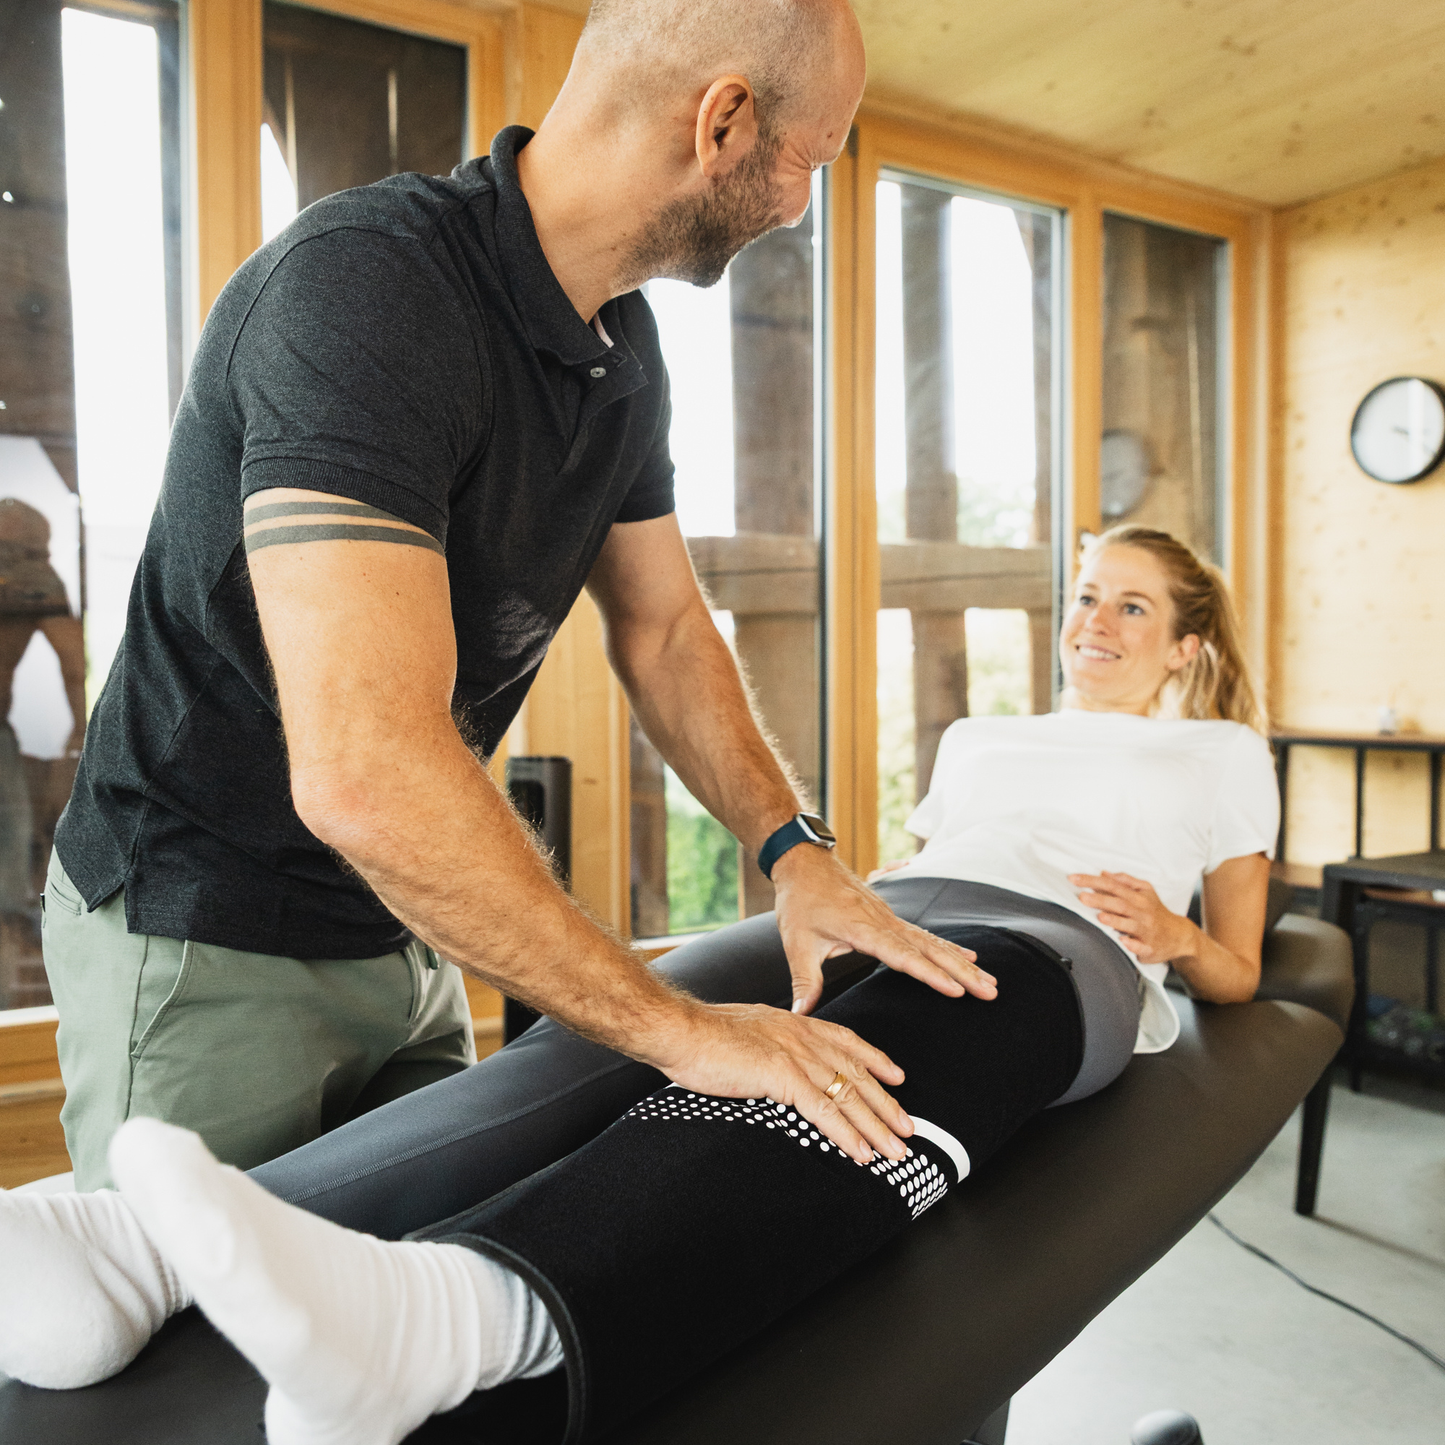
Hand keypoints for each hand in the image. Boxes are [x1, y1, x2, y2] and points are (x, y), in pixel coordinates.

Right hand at [659, 998, 911, 1162]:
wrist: (680, 1030)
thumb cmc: (702, 1036)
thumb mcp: (747, 1035)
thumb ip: (769, 1048)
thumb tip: (774, 1066)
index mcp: (794, 1024)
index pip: (847, 1041)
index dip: (875, 1060)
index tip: (896, 1077)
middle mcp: (802, 1035)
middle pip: (856, 1072)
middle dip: (886, 1103)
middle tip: (908, 1127)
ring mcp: (794, 1054)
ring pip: (847, 1094)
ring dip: (875, 1126)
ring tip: (897, 1150)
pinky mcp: (781, 1075)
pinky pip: (823, 1110)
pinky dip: (846, 1134)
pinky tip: (861, 1152)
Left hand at [771, 844, 997, 1015]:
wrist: (805, 863)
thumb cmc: (800, 901)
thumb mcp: (797, 942)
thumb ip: (805, 980)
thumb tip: (801, 1015)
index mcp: (863, 929)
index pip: (903, 956)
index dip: (931, 975)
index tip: (956, 990)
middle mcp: (883, 922)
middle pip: (929, 950)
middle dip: (962, 972)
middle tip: (990, 991)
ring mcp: (890, 918)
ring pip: (932, 943)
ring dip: (962, 963)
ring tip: (989, 981)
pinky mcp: (890, 917)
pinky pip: (925, 935)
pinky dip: (948, 948)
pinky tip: (969, 958)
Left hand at [1068, 871, 1195, 964]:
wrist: (1180, 935)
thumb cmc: (1156, 911)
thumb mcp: (1145, 891)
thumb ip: (1124, 881)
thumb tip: (1103, 873)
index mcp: (1138, 897)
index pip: (1112, 886)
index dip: (1092, 882)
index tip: (1073, 879)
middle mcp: (1142, 912)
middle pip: (1119, 904)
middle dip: (1100, 900)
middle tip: (1082, 897)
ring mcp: (1146, 930)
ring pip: (1130, 924)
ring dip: (1115, 921)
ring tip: (1100, 916)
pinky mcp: (1149, 947)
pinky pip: (1141, 946)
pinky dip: (1132, 944)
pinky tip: (1123, 941)